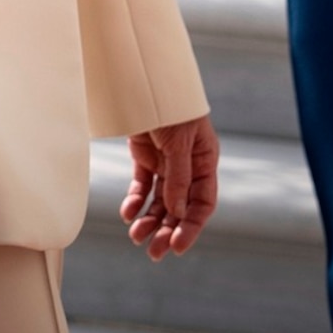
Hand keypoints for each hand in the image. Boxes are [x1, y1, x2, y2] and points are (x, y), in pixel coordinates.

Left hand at [121, 116, 219, 256]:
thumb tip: (177, 213)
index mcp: (205, 163)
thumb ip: (179, 177)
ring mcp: (166, 163)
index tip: (177, 246)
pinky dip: (135, 201)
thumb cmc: (171, 107)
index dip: (191, 226)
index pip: (202, 203)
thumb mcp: (180, 142)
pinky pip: (142, 187)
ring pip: (160, 201)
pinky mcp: (145, 158)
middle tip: (154, 252)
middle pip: (180, 208)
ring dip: (149, 220)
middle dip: (167, 230)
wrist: (144, 79)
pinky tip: (128, 214)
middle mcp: (187, 168)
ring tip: (136, 237)